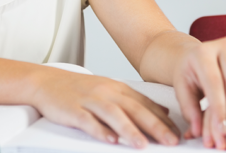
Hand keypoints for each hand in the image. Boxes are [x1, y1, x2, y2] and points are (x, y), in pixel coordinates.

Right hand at [30, 67, 179, 148]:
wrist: (47, 82)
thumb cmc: (80, 89)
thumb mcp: (111, 90)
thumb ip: (136, 101)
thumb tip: (163, 111)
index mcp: (118, 88)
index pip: (146, 104)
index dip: (164, 120)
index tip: (178, 133)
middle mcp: (107, 92)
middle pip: (135, 109)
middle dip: (155, 126)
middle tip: (171, 141)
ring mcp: (90, 100)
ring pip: (114, 115)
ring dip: (130, 130)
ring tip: (143, 145)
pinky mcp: (73, 110)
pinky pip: (88, 121)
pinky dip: (100, 131)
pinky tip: (110, 141)